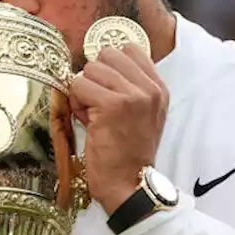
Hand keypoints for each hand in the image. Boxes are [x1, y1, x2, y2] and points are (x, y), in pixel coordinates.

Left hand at [69, 45, 167, 213]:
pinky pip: (79, 84)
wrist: (130, 185)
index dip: (110, 66)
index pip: (129, 49)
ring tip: (91, 113)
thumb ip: (127, 88)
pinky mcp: (112, 105)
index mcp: (159, 89)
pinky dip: (75, 102)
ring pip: (91, 69)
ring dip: (83, 90)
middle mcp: (150, 89)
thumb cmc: (128, 154)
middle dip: (95, 76)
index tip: (107, 88)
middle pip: (107, 54)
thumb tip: (94, 66)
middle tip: (96, 102)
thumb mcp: (141, 116)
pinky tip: (86, 120)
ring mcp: (132, 95)